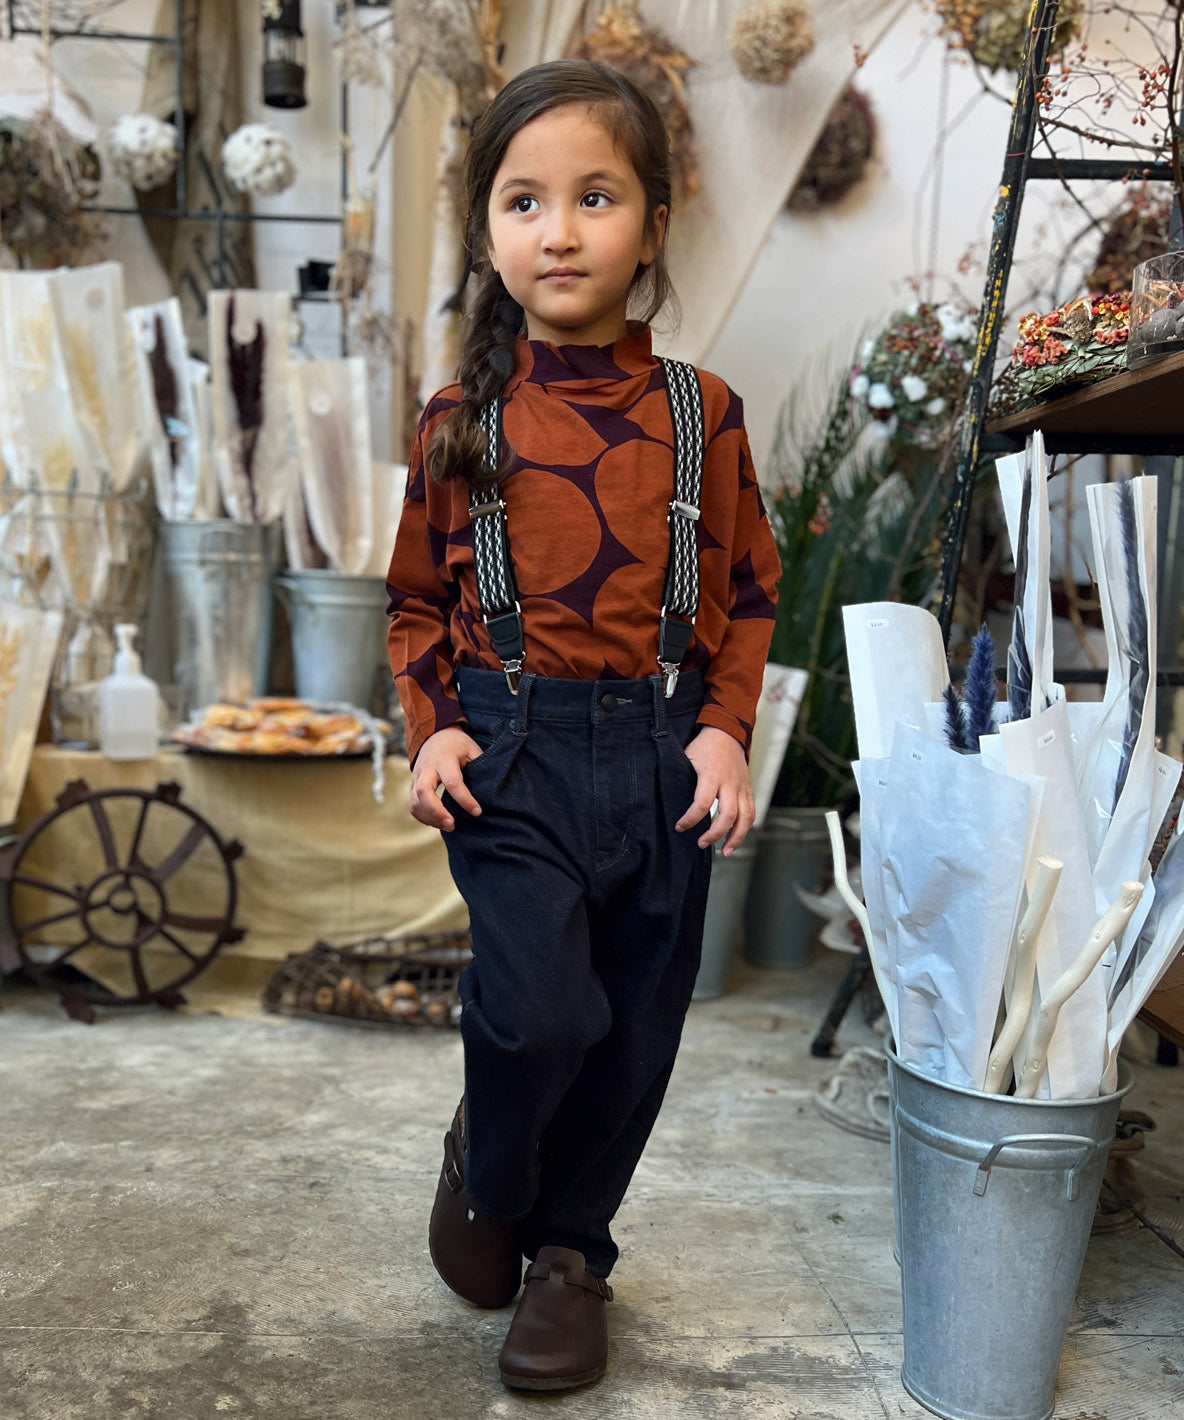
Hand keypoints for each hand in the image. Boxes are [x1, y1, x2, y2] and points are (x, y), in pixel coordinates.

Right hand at [409, 725, 484, 830]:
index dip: (465, 799)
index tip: (477, 812)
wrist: (434, 735)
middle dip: (436, 811)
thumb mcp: (472, 749)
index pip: (453, 782)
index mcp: (444, 758)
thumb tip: (489, 790)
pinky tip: (438, 823)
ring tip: (449, 827)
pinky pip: (413, 805)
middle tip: (452, 825)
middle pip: (423, 792)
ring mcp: (416, 777)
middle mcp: (427, 768)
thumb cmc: (457, 745)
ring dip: (430, 818)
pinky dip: (423, 817)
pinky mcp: (412, 785)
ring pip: (415, 801)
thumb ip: (479, 766)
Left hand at [675, 726, 754, 855]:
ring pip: (746, 817)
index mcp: (712, 775)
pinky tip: (735, 839)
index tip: (680, 827)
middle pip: (728, 814)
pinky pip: (751, 812)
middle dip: (715, 833)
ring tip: (725, 852)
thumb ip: (682, 780)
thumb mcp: (686, 758)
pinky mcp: (748, 789)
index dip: (690, 819)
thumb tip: (668, 802)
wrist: (727, 732)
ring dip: (736, 837)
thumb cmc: (703, 746)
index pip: (702, 803)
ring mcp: (742, 787)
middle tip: (701, 844)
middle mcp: (730, 783)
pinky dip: (745, 828)